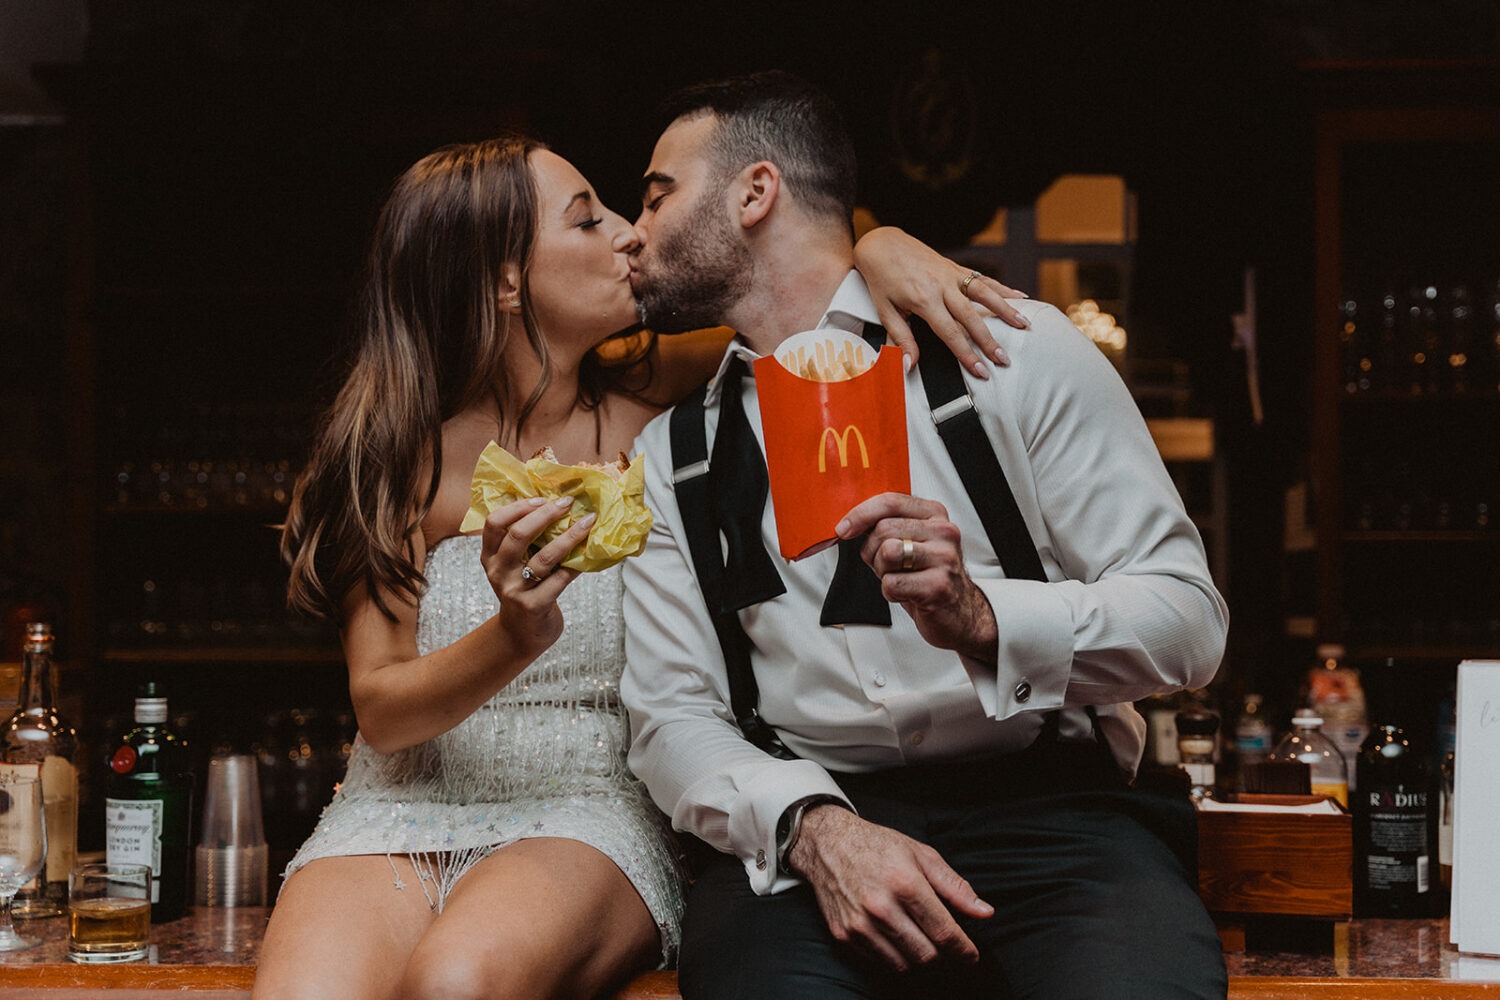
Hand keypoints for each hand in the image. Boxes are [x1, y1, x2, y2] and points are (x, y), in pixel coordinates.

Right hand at [480, 496, 594, 661]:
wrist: (522, 634)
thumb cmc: (524, 590)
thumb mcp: (513, 565)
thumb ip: (525, 541)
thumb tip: (556, 505)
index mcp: (490, 556)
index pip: (494, 522)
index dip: (518, 507)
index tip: (542, 499)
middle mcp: (498, 571)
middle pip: (518, 534)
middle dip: (546, 515)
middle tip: (568, 503)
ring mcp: (514, 590)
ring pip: (544, 556)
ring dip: (569, 536)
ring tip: (587, 522)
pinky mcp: (533, 605)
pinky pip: (560, 579)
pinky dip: (576, 563)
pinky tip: (589, 553)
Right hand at [787, 804, 992, 971]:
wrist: (828, 845)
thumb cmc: (878, 846)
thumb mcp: (922, 855)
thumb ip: (955, 887)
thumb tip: (984, 912)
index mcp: (905, 883)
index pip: (944, 932)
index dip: (964, 950)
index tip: (971, 955)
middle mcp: (880, 907)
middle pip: (927, 955)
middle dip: (944, 956)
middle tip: (946, 945)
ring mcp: (859, 924)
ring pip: (905, 965)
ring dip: (920, 958)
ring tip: (922, 939)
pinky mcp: (844, 936)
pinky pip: (880, 962)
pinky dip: (895, 957)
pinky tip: (897, 937)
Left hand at [836, 493, 997, 660]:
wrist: (958, 612)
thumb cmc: (928, 575)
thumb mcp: (912, 541)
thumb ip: (887, 526)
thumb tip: (848, 524)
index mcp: (934, 514)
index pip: (890, 502)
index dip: (859, 514)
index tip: (843, 529)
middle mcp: (943, 532)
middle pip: (883, 529)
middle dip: (871, 551)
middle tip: (884, 565)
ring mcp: (944, 559)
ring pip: (887, 553)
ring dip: (881, 571)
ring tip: (898, 577)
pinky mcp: (939, 586)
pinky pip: (892, 583)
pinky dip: (890, 592)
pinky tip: (907, 592)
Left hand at [852, 226, 1028, 378]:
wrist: (882, 244)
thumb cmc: (882, 279)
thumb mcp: (885, 311)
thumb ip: (901, 339)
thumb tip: (908, 366)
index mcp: (923, 300)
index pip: (950, 333)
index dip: (966, 354)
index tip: (980, 370)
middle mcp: (941, 286)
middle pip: (971, 317)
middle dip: (989, 341)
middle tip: (1004, 360)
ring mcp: (951, 274)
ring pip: (984, 293)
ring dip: (1006, 310)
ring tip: (1024, 325)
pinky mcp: (955, 267)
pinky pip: (983, 278)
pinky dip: (1003, 288)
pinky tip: (1020, 297)